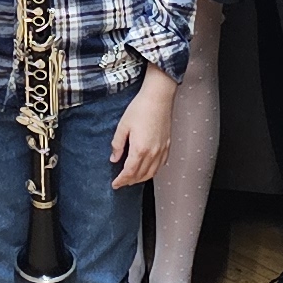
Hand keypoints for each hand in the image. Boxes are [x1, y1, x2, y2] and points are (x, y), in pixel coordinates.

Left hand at [110, 68, 175, 187]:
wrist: (158, 98)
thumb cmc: (140, 108)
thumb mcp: (123, 126)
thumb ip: (117, 145)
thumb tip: (114, 158)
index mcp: (140, 149)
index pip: (129, 172)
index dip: (121, 180)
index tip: (115, 184)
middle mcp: (153, 153)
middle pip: (141, 175)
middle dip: (129, 181)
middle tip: (121, 182)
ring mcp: (162, 150)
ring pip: (152, 172)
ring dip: (141, 178)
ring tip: (132, 179)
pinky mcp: (167, 145)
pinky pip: (161, 165)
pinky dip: (153, 171)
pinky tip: (148, 169)